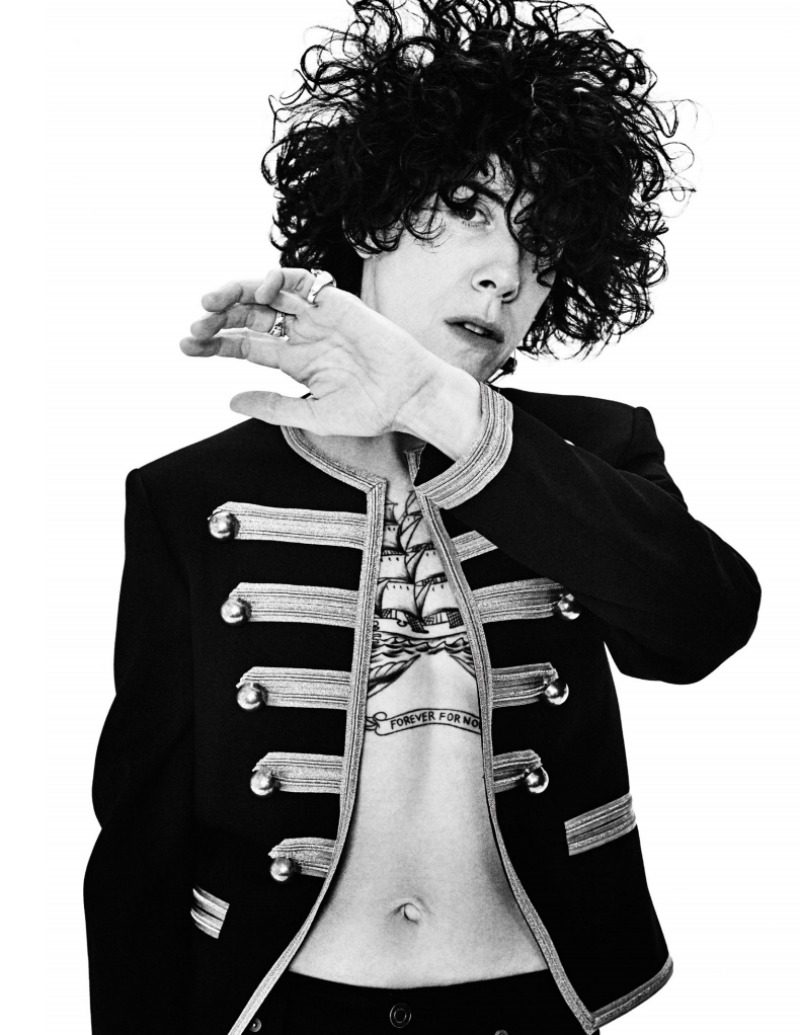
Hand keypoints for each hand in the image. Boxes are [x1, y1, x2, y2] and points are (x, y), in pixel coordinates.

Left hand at [179, 268, 448, 436]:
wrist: (410, 397)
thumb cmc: (370, 411)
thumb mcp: (312, 415)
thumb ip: (273, 406)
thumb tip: (230, 400)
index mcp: (292, 361)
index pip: (244, 345)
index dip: (214, 344)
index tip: (186, 347)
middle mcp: (300, 334)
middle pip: (248, 315)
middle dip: (217, 317)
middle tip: (195, 326)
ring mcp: (316, 316)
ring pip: (266, 294)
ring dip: (236, 293)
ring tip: (210, 303)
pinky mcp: (335, 301)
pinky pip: (300, 281)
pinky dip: (278, 278)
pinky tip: (260, 291)